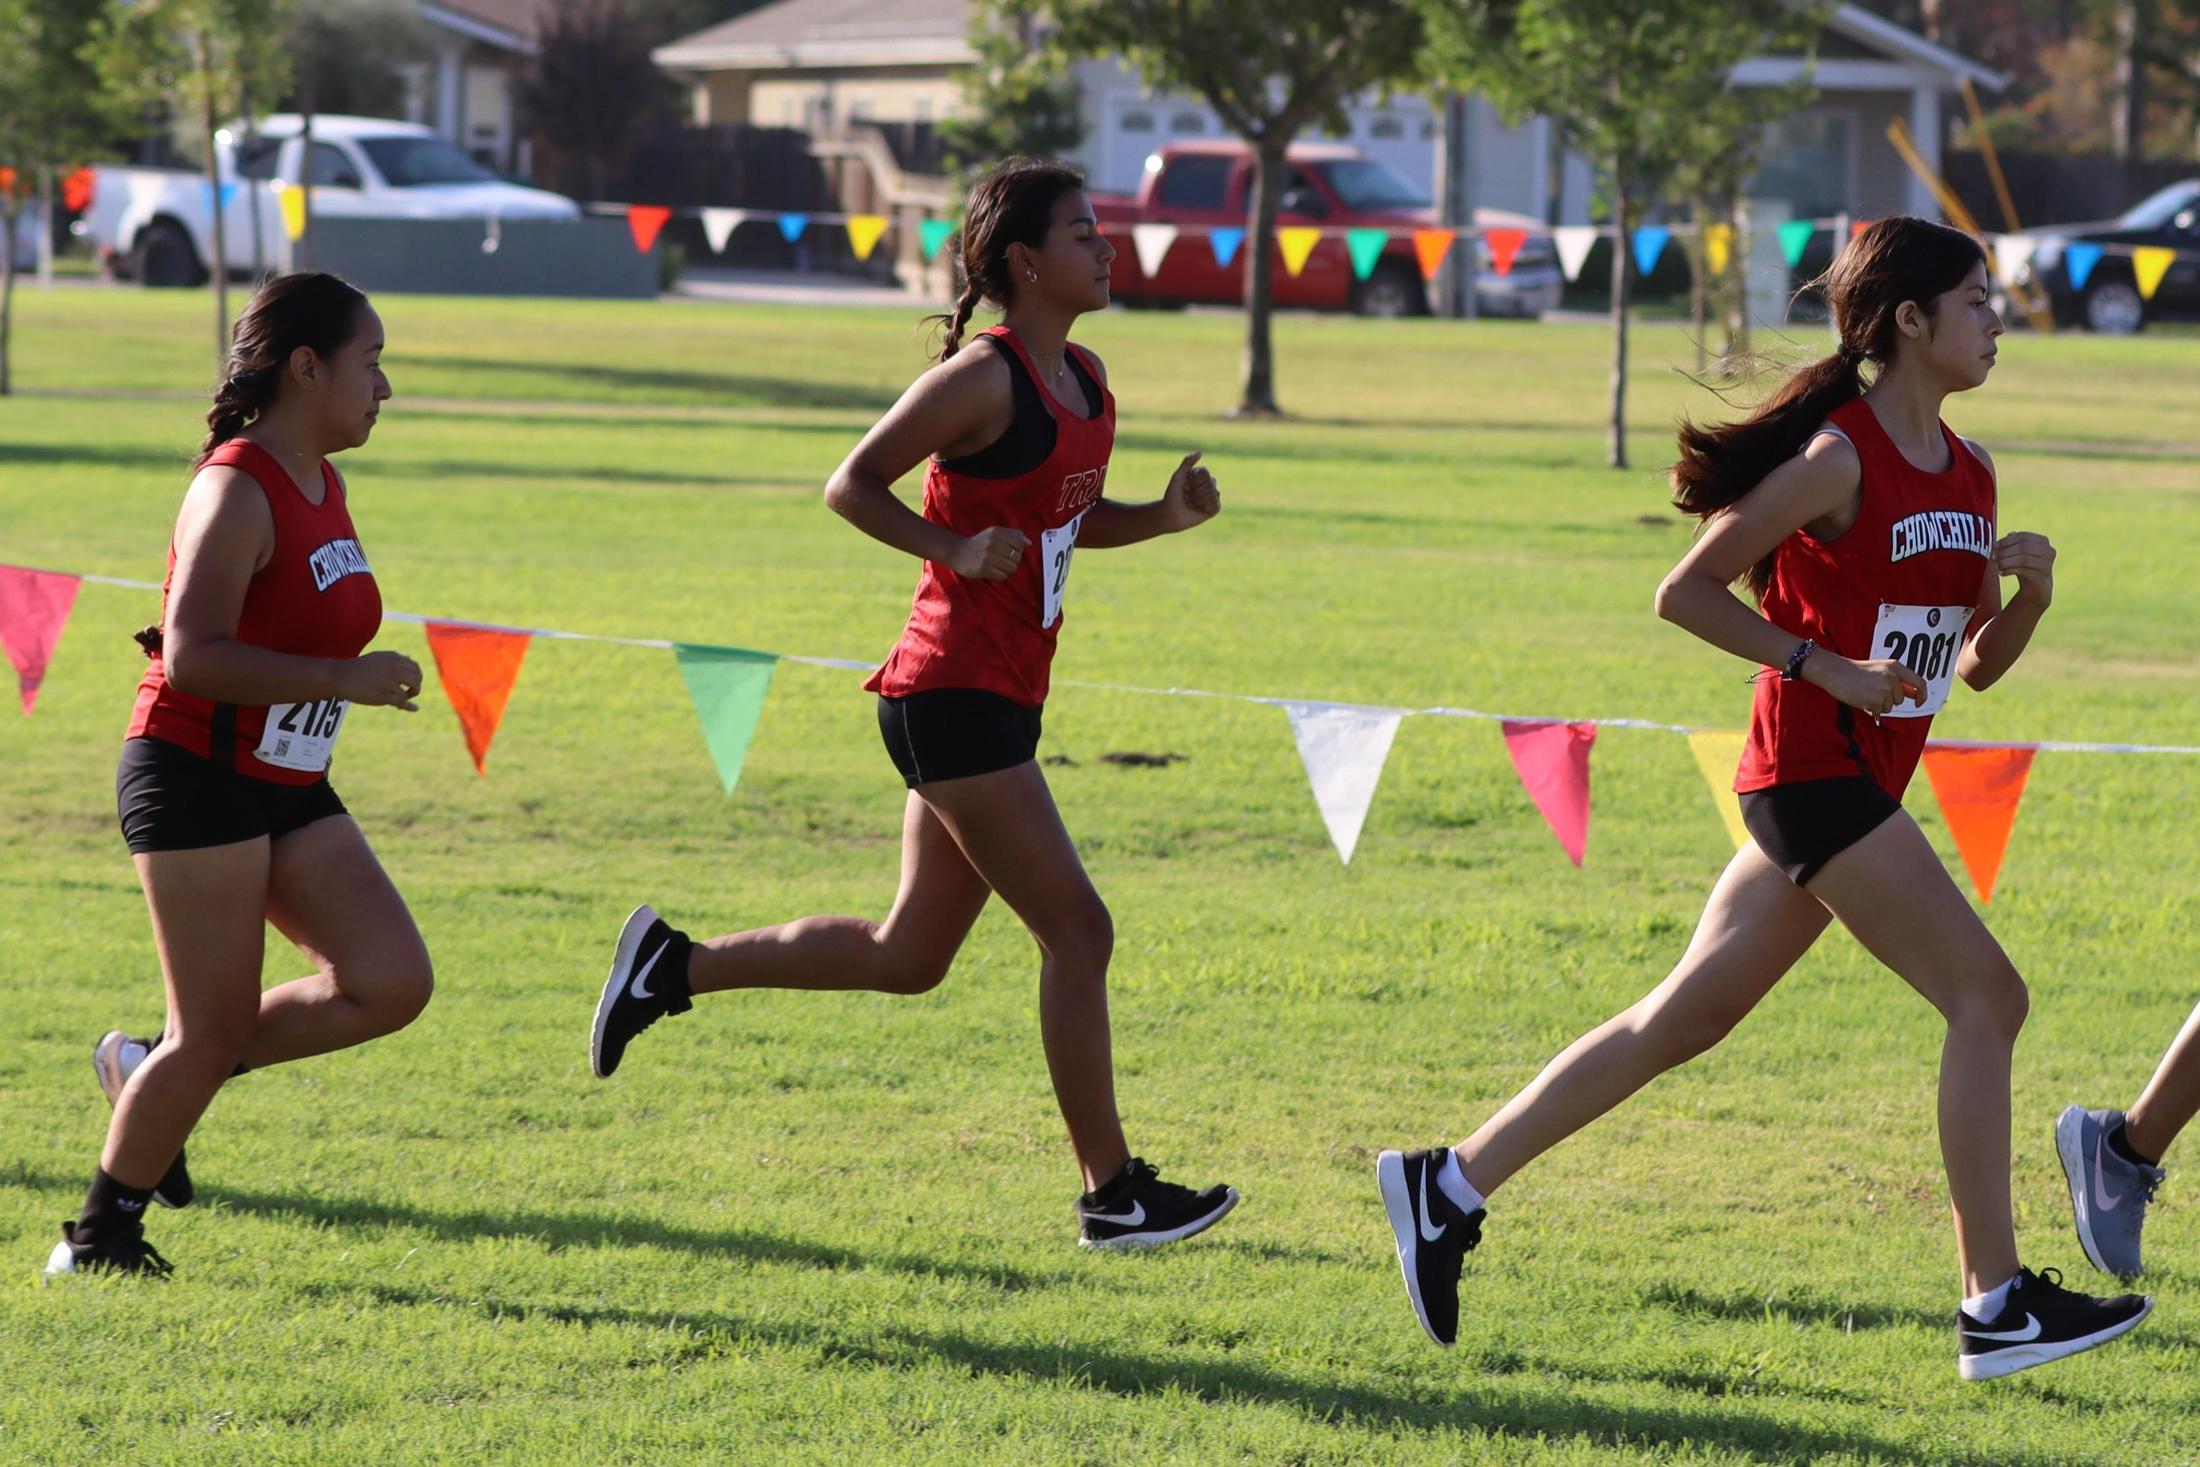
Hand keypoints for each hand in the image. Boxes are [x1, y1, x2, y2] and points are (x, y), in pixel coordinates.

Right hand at [345, 650, 422, 710]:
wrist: (340, 676)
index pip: (415, 667)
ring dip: (411, 695)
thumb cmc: (358, 668)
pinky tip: (415, 708)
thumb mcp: (378, 658)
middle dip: (416, 686)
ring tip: (405, 698)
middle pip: (416, 678)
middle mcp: (394, 668)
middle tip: (410, 692)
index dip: (417, 676)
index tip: (413, 682)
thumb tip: (410, 659)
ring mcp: (389, 682)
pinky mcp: (384, 695)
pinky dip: (410, 706)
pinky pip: (402, 702)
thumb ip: (394, 659)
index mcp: (393, 658)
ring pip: (411, 689)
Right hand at [951, 526, 1029, 579]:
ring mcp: (989, 556)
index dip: (1018, 549)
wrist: (957, 551)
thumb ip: (1013, 535)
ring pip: (1012, 567)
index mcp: (997, 532)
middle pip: (1017, 557)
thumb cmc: (979, 543)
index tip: (1009, 550)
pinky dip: (1000, 575)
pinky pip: (1003, 576)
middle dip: (1013, 560)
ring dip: (1007, 569)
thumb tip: (1029, 543)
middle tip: (1002, 559)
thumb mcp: (994, 533)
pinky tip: (992, 570)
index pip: (1020, 543)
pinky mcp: (984, 568)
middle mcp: (993, 543)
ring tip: (998, 566)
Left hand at [1162, 451, 1219, 531]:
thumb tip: (1199, 452)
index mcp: (1202, 474)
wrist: (1171, 513)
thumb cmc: (1173, 494)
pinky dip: (1203, 507)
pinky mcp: (1215, 508)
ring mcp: (1214, 495)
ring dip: (1197, 500)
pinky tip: (1198, 509)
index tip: (1185, 486)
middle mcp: (1210, 483)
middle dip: (1194, 492)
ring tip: (1191, 503)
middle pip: (1210, 483)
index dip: (1194, 481)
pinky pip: (1215, 504)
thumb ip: (1187, 463)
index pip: (1205, 473)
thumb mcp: (1178, 476)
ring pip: (1212, 494)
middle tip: (1187, 497)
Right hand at [1806, 654, 1925, 715]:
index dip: (1922, 695)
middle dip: (1888, 700)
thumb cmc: (1857, 672)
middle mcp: (1892, 677)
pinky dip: (1870, 709)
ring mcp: (1884, 689)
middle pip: (1900, 699)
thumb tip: (1915, 695)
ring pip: (1889, 707)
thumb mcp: (1881, 670)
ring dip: (1878, 705)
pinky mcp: (1875, 700)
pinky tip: (1861, 699)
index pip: (1919, 682)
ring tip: (1865, 693)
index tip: (1918, 703)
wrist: (1836, 672)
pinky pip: (1878, 712)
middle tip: (1871, 691)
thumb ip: (1898, 681)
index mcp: (1896, 667)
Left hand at [1994, 531, 2053, 609]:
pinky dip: (2009, 571)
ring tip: (1997, 565)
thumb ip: (2010, 544)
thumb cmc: (2025, 566)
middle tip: (1993, 556)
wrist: (2036, 586)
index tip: (1994, 546)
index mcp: (2043, 541)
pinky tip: (2001, 573)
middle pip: (2023, 547)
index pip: (2023, 536)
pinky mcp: (2042, 576)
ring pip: (2023, 559)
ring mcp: (2047, 564)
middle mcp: (2048, 551)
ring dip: (2006, 562)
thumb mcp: (2017, 553)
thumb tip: (1996, 544)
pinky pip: (2023, 571)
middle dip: (2005, 552)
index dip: (2006, 541)